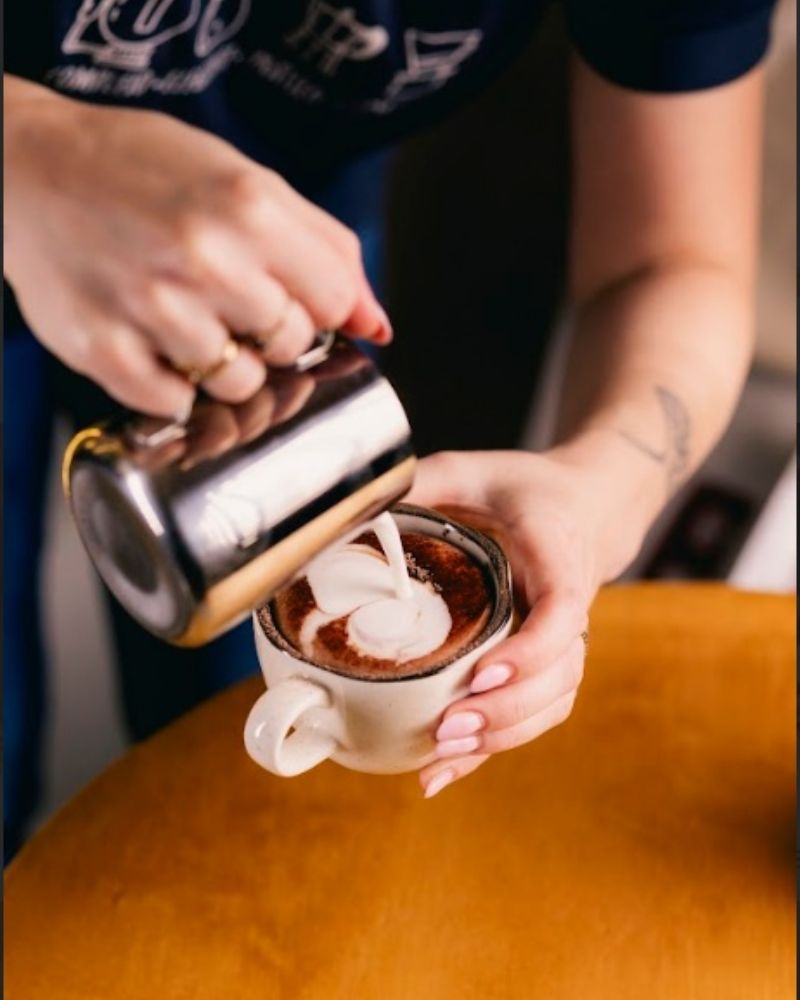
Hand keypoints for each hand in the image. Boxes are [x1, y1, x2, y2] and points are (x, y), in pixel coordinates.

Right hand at [4, 77, 389, 419]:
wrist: (29, 168)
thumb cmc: (143, 170)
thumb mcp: (246, 181)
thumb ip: (325, 248)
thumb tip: (377, 326)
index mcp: (250, 208)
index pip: (333, 303)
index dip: (315, 306)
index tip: (287, 295)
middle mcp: (205, 259)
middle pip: (291, 345)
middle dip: (272, 333)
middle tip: (230, 302)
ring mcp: (152, 309)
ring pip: (239, 384)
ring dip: (225, 366)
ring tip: (190, 323)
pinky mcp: (105, 351)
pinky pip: (176, 404)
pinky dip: (172, 386)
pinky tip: (154, 344)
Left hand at [406, 447, 646, 797]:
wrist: (581, 505)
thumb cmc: (521, 487)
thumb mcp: (470, 468)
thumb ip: (423, 481)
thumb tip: (352, 510)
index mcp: (558, 552)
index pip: (564, 609)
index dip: (531, 650)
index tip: (481, 672)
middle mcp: (572, 602)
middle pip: (562, 674)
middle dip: (507, 710)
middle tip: (448, 727)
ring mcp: (565, 639)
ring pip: (554, 702)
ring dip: (504, 736)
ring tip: (442, 752)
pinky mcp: (549, 662)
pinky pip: (535, 713)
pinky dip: (495, 747)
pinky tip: (443, 770)